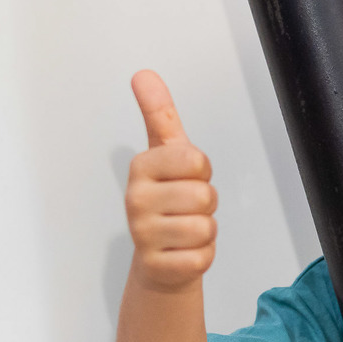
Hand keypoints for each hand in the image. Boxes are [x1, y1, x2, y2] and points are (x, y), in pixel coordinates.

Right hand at [125, 70, 217, 290]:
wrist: (160, 258)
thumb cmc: (168, 200)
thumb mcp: (166, 154)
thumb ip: (158, 113)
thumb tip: (144, 75)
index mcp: (142, 168)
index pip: (196, 160)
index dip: (201, 172)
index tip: (185, 177)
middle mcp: (136, 200)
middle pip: (204, 196)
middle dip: (206, 203)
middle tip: (186, 208)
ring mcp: (143, 235)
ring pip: (206, 227)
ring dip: (205, 231)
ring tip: (184, 229)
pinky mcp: (158, 266)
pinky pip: (203, 257)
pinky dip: (202, 256)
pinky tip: (182, 252)